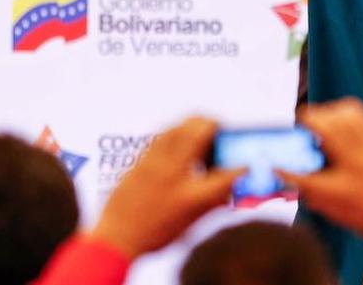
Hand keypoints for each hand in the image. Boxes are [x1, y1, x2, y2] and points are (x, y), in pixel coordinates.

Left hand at [89, 117, 243, 258]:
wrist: (117, 238)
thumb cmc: (154, 237)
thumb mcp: (190, 224)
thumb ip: (211, 204)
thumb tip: (228, 191)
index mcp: (191, 197)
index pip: (226, 175)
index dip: (241, 168)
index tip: (245, 163)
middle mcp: (174, 176)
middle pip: (199, 133)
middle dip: (214, 125)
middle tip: (220, 128)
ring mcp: (155, 165)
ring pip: (179, 128)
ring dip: (194, 124)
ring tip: (201, 129)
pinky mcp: (141, 161)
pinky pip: (162, 136)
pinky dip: (176, 131)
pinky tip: (180, 138)